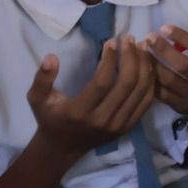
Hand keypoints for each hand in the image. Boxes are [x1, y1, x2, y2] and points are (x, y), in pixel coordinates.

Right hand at [27, 36, 157, 161]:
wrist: (62, 148)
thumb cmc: (50, 118)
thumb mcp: (38, 99)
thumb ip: (42, 79)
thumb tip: (51, 57)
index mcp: (79, 113)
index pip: (102, 82)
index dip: (110, 60)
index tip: (112, 41)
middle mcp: (102, 120)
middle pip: (126, 84)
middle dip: (131, 57)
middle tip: (130, 38)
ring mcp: (119, 125)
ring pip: (141, 91)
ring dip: (144, 65)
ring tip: (142, 46)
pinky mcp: (128, 127)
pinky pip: (146, 101)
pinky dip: (150, 80)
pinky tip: (147, 63)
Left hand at [143, 11, 187, 115]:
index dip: (183, 38)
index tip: (165, 27)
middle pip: (183, 66)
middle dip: (164, 50)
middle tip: (149, 37)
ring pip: (168, 80)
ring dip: (153, 64)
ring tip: (142, 50)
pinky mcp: (178, 106)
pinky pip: (160, 93)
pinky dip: (149, 79)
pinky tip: (141, 68)